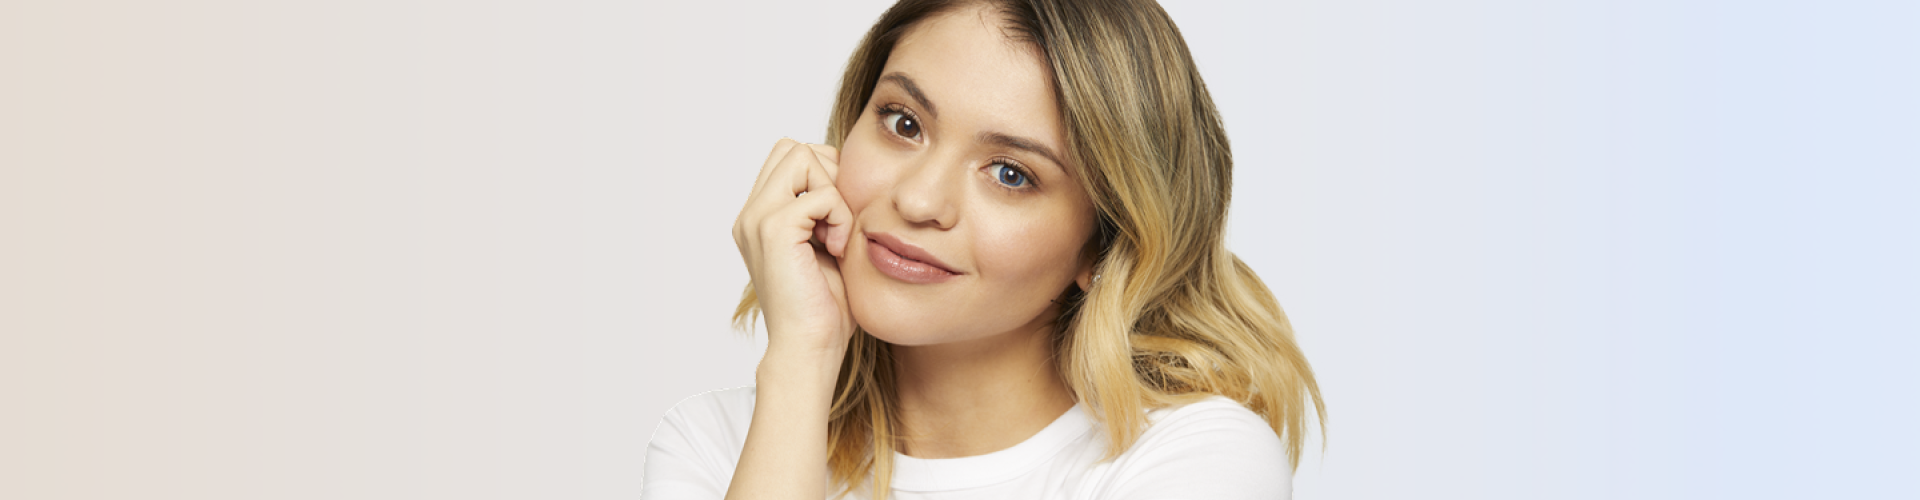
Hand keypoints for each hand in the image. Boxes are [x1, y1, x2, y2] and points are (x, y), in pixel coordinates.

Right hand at [732, 138, 855, 360]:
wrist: (810, 348)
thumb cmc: (825, 307)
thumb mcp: (826, 244)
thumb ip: (824, 208)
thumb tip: (844, 173)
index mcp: (758, 217)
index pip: (789, 155)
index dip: (823, 174)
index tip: (836, 218)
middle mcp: (750, 214)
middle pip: (792, 148)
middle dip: (827, 175)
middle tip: (837, 221)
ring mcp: (757, 219)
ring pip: (804, 158)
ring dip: (833, 193)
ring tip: (835, 235)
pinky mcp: (774, 230)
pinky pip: (821, 194)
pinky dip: (840, 217)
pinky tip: (836, 249)